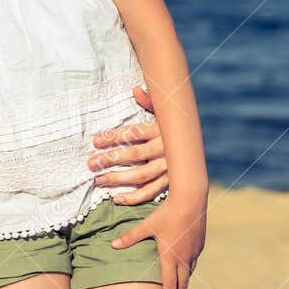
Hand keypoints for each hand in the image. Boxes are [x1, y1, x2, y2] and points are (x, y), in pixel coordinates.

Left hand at [87, 87, 167, 202]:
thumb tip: (136, 90)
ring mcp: (168, 167)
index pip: (133, 133)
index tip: (95, 141)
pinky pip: (152, 191)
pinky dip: (135, 197)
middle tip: (91, 163)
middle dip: (110, 159)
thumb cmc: (174, 126)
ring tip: (98, 180)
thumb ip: (150, 102)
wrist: (197, 146)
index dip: (113, 136)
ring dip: (118, 179)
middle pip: (134, 154)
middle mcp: (165, 149)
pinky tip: (117, 198)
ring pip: (141, 175)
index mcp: (160, 130)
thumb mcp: (165, 111)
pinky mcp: (171, 182)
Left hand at [111, 194, 205, 288]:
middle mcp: (184, 257)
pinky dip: (189, 269)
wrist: (190, 200)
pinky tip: (186, 269)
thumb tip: (112, 245)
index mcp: (170, 256)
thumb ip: (130, 237)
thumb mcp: (146, 225)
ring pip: (189, 273)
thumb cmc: (166, 213)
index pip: (169, 284)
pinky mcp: (200, 243)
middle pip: (182, 283)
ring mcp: (194, 250)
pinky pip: (194, 261)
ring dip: (184, 284)